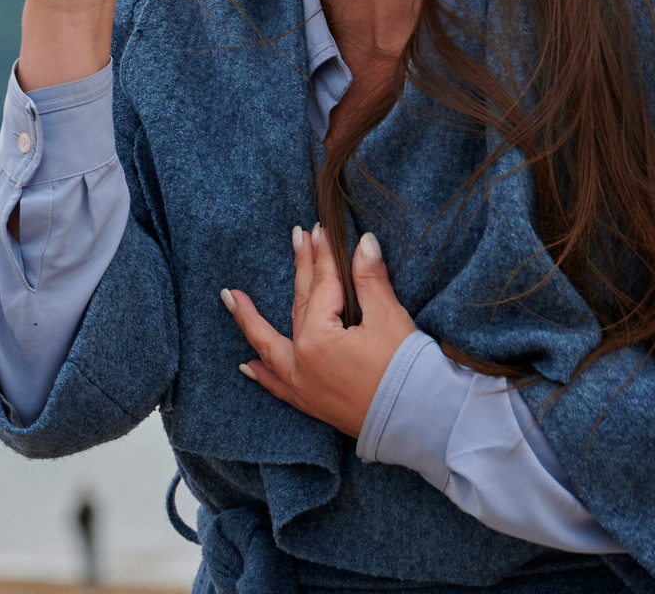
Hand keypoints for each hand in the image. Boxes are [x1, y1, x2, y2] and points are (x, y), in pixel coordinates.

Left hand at [222, 225, 419, 438]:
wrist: (423, 424)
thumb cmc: (408, 371)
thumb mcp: (389, 318)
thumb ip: (370, 279)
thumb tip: (364, 243)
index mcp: (317, 339)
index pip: (321, 286)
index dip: (323, 256)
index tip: (320, 230)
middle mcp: (302, 363)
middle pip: (299, 306)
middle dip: (300, 270)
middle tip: (297, 238)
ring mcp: (305, 387)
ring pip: (272, 347)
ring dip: (252, 321)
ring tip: (230, 299)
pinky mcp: (314, 405)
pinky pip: (279, 387)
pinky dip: (262, 375)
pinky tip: (246, 367)